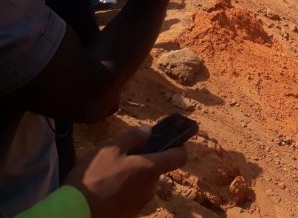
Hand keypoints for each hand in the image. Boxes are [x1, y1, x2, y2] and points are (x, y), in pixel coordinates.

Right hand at [64, 126, 186, 217]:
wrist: (76, 213)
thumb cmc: (94, 177)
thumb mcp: (110, 148)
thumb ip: (132, 136)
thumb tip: (148, 131)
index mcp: (151, 168)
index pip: (180, 157)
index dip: (179, 147)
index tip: (171, 141)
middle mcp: (151, 187)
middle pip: (157, 169)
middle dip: (145, 161)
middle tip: (123, 156)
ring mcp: (141, 203)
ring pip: (144, 183)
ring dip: (133, 176)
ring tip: (109, 173)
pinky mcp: (129, 214)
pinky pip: (132, 196)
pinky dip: (125, 190)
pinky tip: (106, 188)